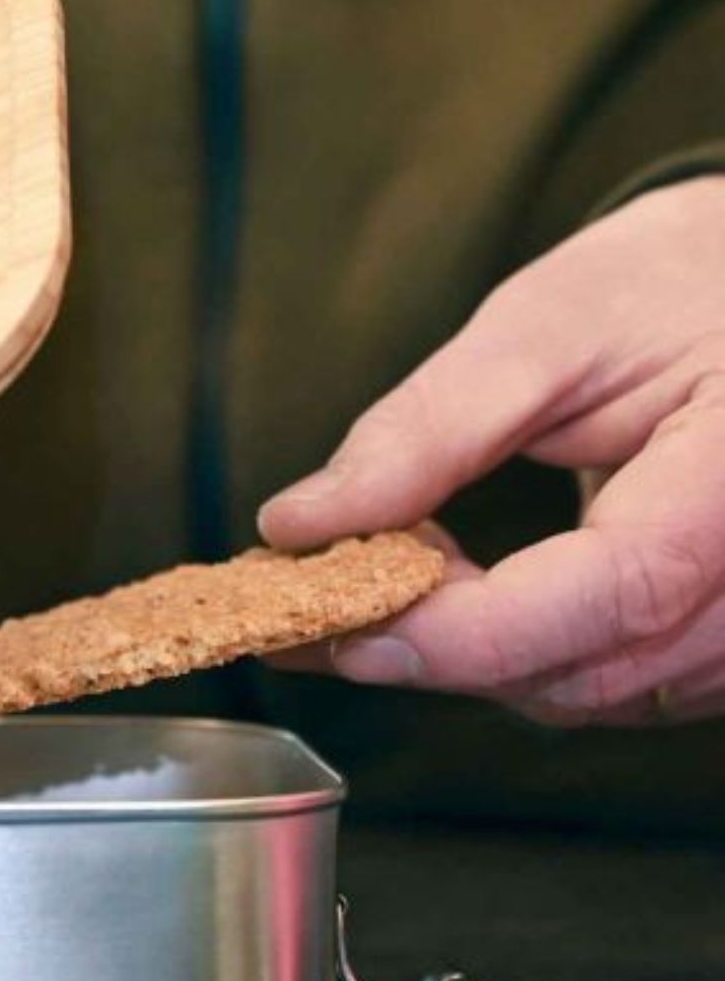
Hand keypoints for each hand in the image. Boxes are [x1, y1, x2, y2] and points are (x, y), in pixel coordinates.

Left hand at [259, 176, 724, 725]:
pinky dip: (509, 652)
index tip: (337, 627)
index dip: (466, 631)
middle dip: (431, 644)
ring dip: (463, 652)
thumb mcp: (551, 323)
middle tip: (312, 588)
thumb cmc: (679, 285)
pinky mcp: (720, 656)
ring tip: (384, 566)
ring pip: (580, 695)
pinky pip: (600, 685)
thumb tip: (298, 524)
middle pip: (582, 672)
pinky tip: (452, 590)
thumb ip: (429, 428)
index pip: (614, 594)